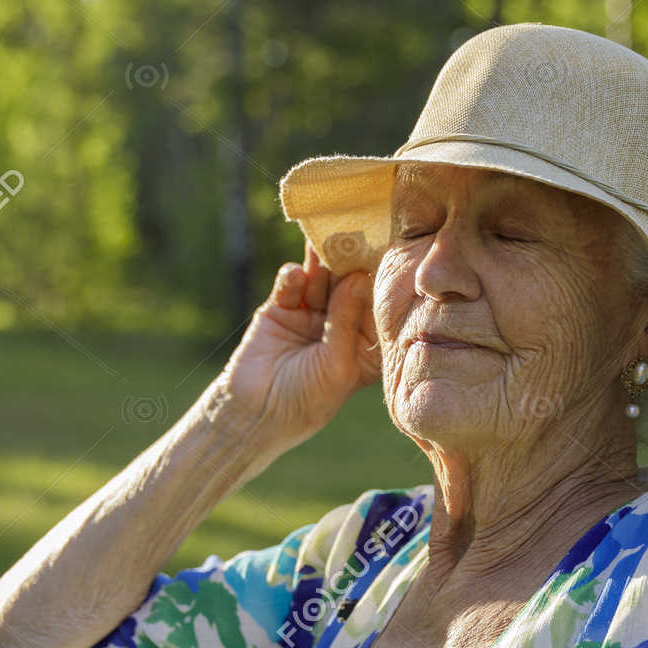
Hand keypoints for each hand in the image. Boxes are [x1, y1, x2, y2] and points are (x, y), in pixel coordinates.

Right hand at [212, 244, 380, 452]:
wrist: (254, 414)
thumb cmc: (306, 401)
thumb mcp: (336, 364)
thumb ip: (346, 319)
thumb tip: (359, 276)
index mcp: (364, 346)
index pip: (376, 310)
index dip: (381, 287)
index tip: (392, 255)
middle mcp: (342, 327)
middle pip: (350, 289)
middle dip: (353, 265)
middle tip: (360, 234)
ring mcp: (312, 315)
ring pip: (322, 281)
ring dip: (324, 263)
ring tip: (328, 240)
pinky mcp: (282, 308)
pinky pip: (291, 286)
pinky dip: (294, 277)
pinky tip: (298, 273)